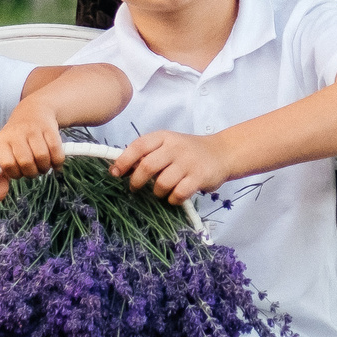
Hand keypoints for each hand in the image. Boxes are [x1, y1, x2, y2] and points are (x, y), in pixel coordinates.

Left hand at [0, 101, 66, 198]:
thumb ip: (1, 177)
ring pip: (42, 157)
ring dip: (45, 168)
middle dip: (32, 172)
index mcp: (2, 141)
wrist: (34, 109)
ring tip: (44, 165)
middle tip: (34, 170)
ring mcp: (34, 129)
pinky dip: (57, 162)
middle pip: (26, 163)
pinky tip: (55, 162)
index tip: (19, 172)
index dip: (15, 173)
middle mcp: (17, 133)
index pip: (6, 164)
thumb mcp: (6, 153)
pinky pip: (56, 152)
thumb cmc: (18, 138)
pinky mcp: (50, 128)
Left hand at [111, 130, 232, 205]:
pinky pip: (178, 194)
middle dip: (137, 181)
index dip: (123, 160)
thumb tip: (122, 168)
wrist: (222, 153)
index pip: (139, 146)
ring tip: (161, 191)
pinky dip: (172, 199)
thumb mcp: (168, 146)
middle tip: (135, 188)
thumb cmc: (188, 152)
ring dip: (157, 192)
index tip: (115, 173)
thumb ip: (148, 154)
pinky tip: (175, 196)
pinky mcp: (199, 177)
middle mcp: (175, 147)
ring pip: (162, 183)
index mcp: (164, 137)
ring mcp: (188, 162)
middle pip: (147, 166)